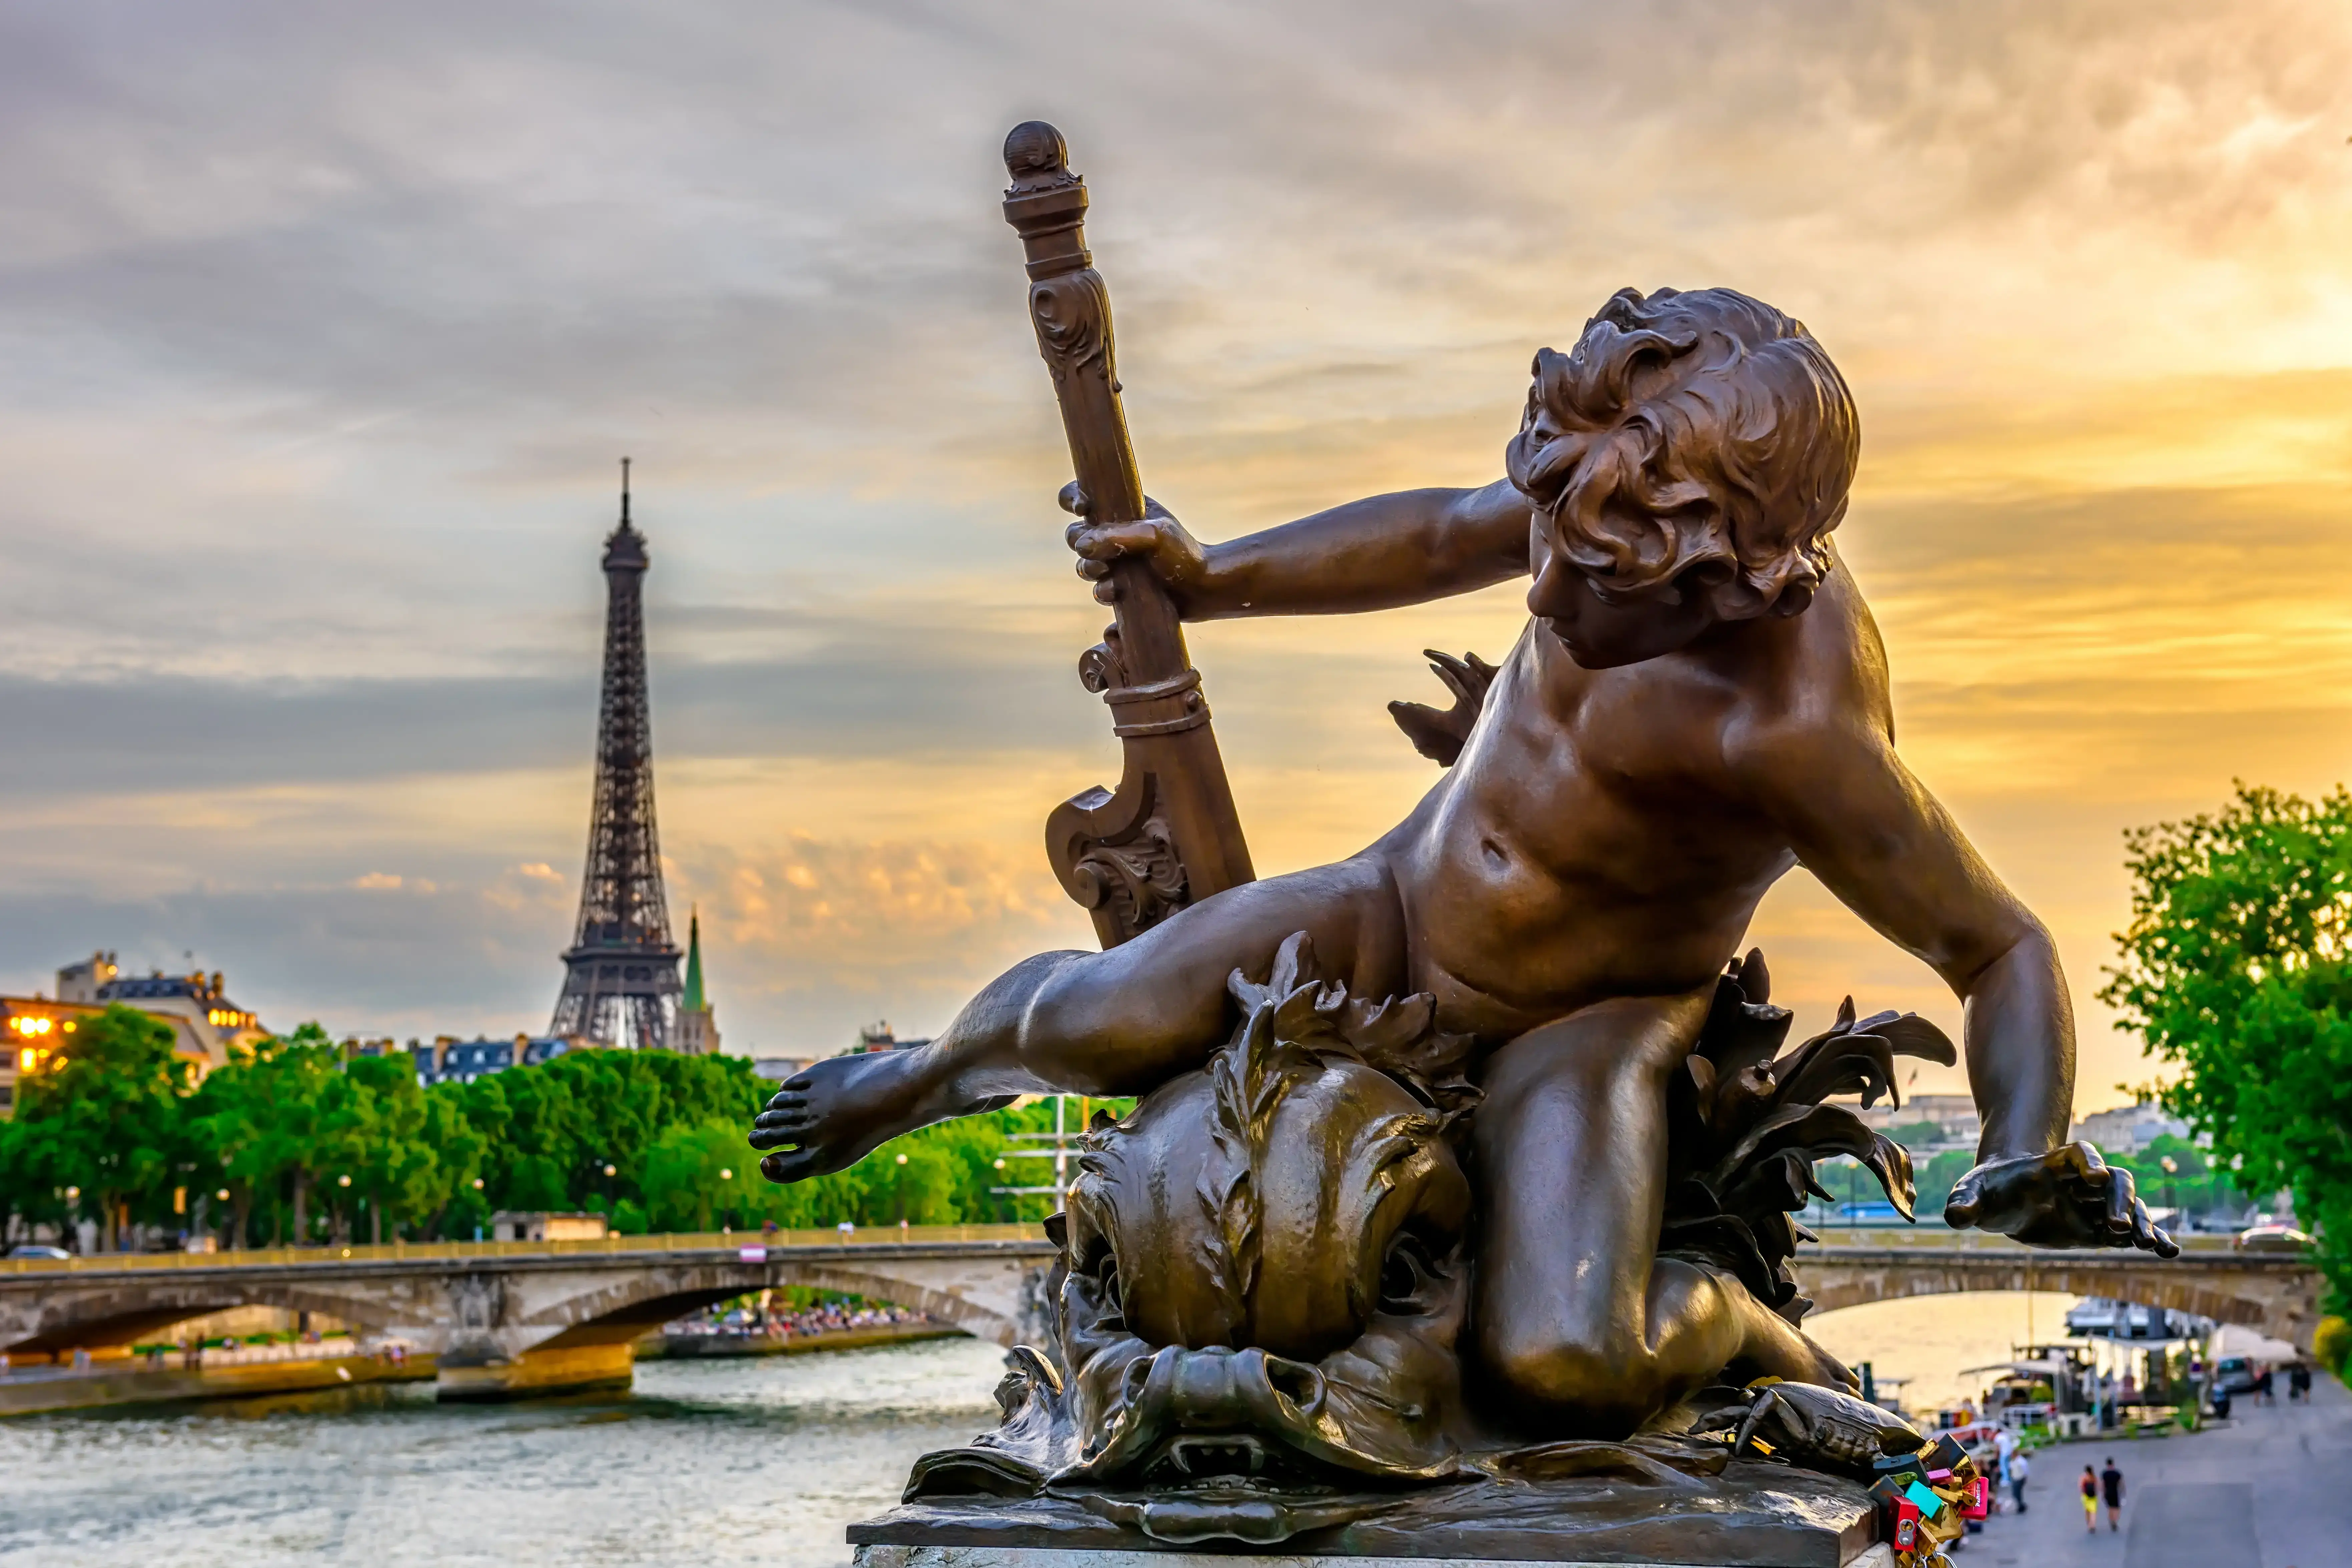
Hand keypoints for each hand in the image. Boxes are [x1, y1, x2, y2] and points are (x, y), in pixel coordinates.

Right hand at [1062, 484, 1212, 612]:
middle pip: (1076, 537)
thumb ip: (1117, 536)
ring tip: (1115, 586)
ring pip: (1086, 568)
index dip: (1072, 499)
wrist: (1207, 589)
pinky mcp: (1124, 591)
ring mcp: (1118, 563)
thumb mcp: (1155, 536)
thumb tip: (1083, 545)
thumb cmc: (1185, 555)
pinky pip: (1102, 600)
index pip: (1083, 495)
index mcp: (1122, 512)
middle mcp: (1115, 535)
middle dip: (1083, 548)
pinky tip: (1115, 621)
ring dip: (1094, 578)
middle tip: (1104, 561)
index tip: (1083, 508)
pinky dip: (1107, 610)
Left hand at [1944, 1142, 2177, 1255]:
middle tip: (2118, 1226)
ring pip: (2129, 1206)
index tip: (2094, 1175)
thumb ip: (1963, 1202)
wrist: (2001, 1201)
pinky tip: (2171, 1251)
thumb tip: (1955, 1216)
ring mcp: (2092, 1205)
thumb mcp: (1969, 1194)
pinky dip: (2154, 1238)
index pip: (2078, 1153)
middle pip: (2112, 1180)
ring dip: (2143, 1221)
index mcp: (2050, 1166)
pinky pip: (2132, 1232)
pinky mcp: (2099, 1230)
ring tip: (2152, 1245)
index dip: (2088, 1161)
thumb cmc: (1986, 1191)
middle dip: (2118, 1199)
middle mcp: (2078, 1183)